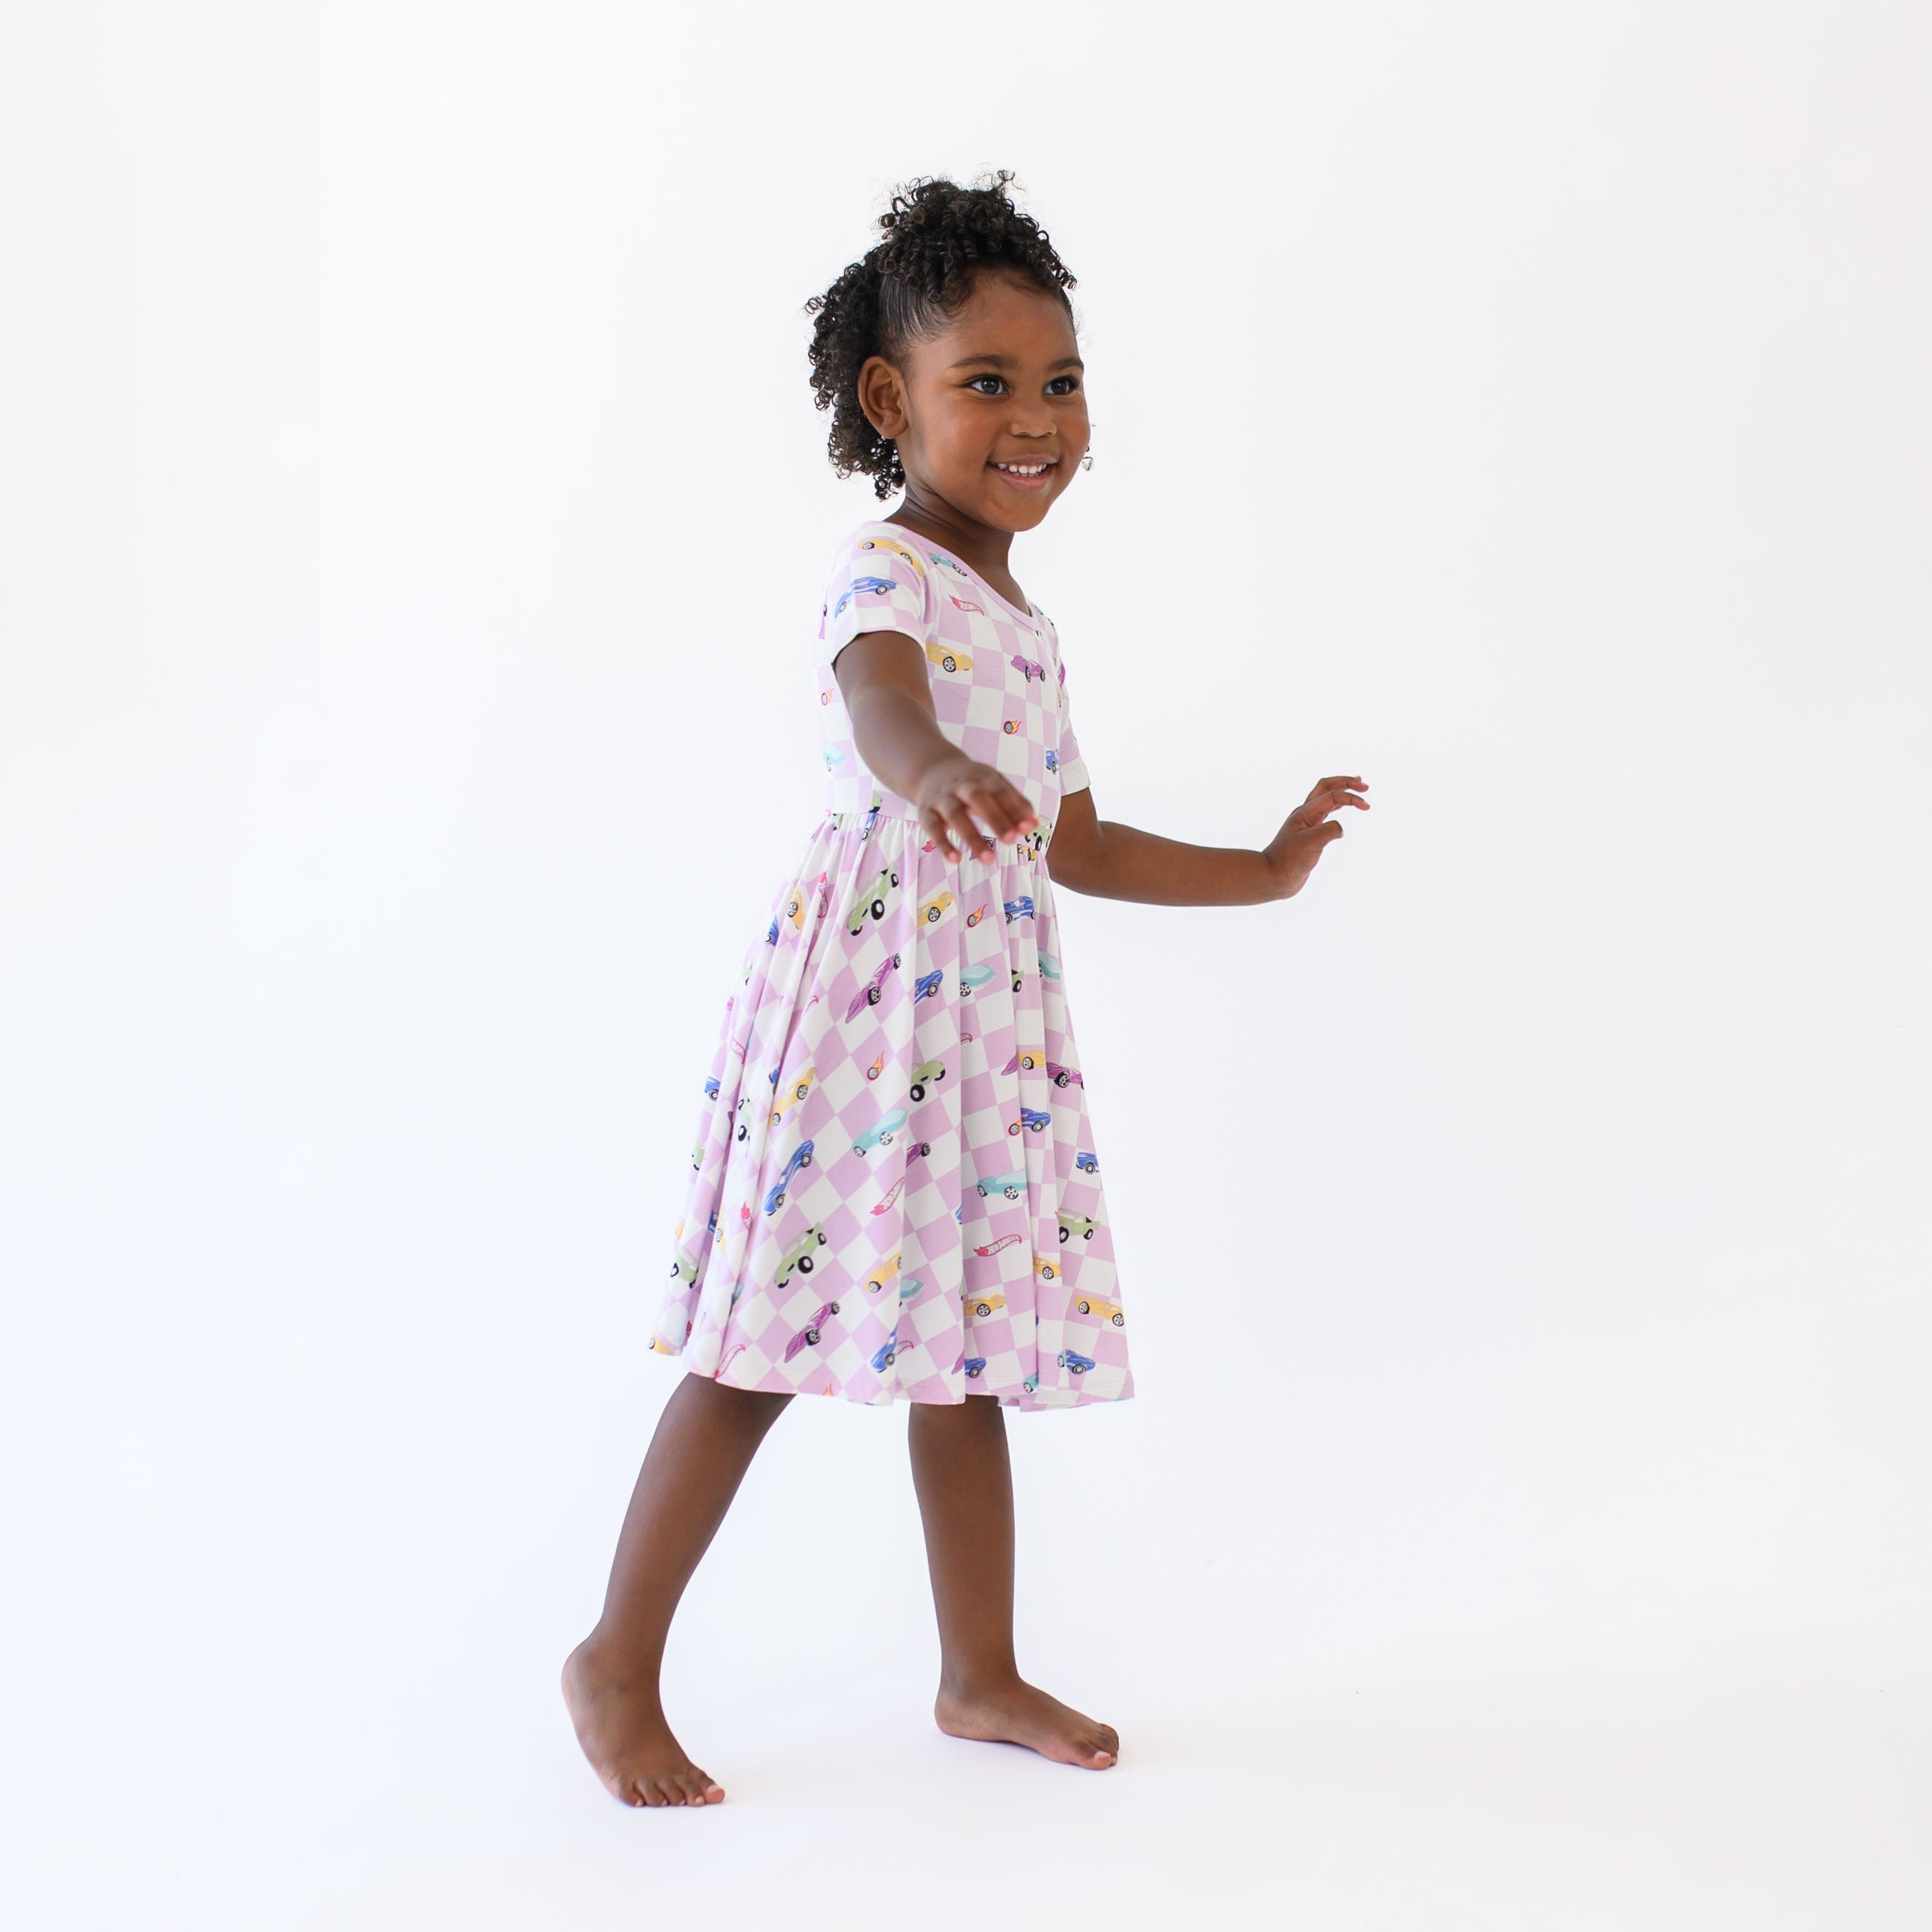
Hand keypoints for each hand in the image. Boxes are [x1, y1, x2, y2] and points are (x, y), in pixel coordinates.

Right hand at [914, 754, 1039, 864]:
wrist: (930, 769)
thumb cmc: (971, 783)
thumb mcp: (993, 784)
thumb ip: (1014, 802)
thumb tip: (1034, 825)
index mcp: (981, 776)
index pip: (1000, 791)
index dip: (1014, 809)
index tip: (1028, 828)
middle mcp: (960, 785)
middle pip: (977, 798)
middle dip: (995, 819)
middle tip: (1011, 841)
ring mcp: (941, 798)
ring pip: (955, 814)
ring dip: (972, 837)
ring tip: (989, 860)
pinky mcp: (925, 812)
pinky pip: (932, 827)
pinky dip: (943, 844)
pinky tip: (955, 860)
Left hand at [1263, 775, 1368, 897]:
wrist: (1274, 878)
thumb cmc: (1288, 861)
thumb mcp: (1311, 843)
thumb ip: (1329, 831)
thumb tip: (1340, 829)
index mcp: (1304, 813)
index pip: (1331, 796)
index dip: (1350, 798)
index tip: (1367, 807)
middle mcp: (1305, 814)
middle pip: (1325, 788)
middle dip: (1345, 783)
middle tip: (1363, 784)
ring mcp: (1306, 824)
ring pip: (1324, 799)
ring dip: (1340, 791)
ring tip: (1356, 787)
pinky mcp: (1309, 836)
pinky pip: (1324, 814)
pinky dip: (1335, 807)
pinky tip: (1340, 809)